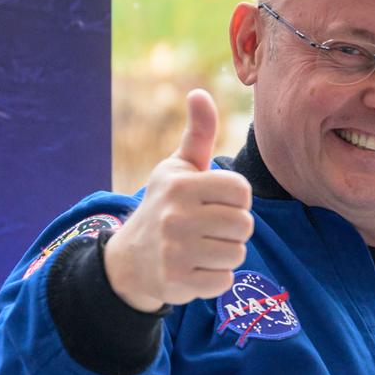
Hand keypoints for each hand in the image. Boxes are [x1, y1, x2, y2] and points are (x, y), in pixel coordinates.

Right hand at [104, 88, 253, 310]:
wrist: (130, 259)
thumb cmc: (164, 205)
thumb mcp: (178, 167)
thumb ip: (198, 133)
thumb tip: (200, 93)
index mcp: (182, 184)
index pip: (242, 191)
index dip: (236, 199)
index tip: (215, 202)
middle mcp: (176, 216)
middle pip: (244, 225)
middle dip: (233, 229)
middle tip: (209, 229)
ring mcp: (175, 250)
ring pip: (237, 254)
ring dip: (225, 254)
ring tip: (202, 248)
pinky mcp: (177, 281)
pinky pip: (224, 281)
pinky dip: (215, 278)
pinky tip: (195, 268)